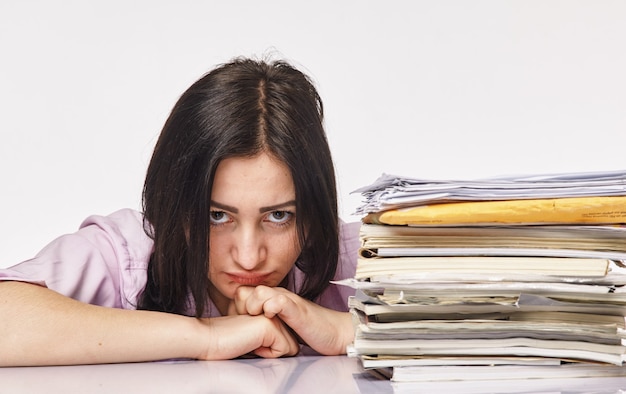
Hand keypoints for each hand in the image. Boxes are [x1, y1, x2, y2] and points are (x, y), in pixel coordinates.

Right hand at [198, 314, 299, 358]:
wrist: (207, 339)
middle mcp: (272, 310)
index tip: (251, 341)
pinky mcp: (270, 324)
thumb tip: (288, 347)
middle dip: (273, 351)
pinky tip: (250, 343)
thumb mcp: (254, 339)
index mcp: (268, 311)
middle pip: (292, 344)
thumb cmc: (226, 342)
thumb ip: (271, 338)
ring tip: (249, 342)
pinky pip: (283, 350)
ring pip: (291, 347)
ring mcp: (272, 315)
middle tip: (250, 342)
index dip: (272, 349)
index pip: (287, 340)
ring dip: (270, 352)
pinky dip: (267, 354)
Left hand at [231, 286, 353, 355]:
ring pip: (259, 292)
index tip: (241, 323)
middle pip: (245, 291)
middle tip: (249, 323)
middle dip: (241, 308)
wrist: (336, 332)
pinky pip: (277, 300)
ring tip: (260, 321)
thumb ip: (266, 322)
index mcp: (272, 298)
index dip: (237, 308)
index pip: (242, 294)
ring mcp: (287, 299)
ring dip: (254, 307)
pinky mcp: (297, 308)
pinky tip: (272, 318)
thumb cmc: (310, 331)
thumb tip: (246, 332)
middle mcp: (278, 294)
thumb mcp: (281, 326)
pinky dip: (270, 308)